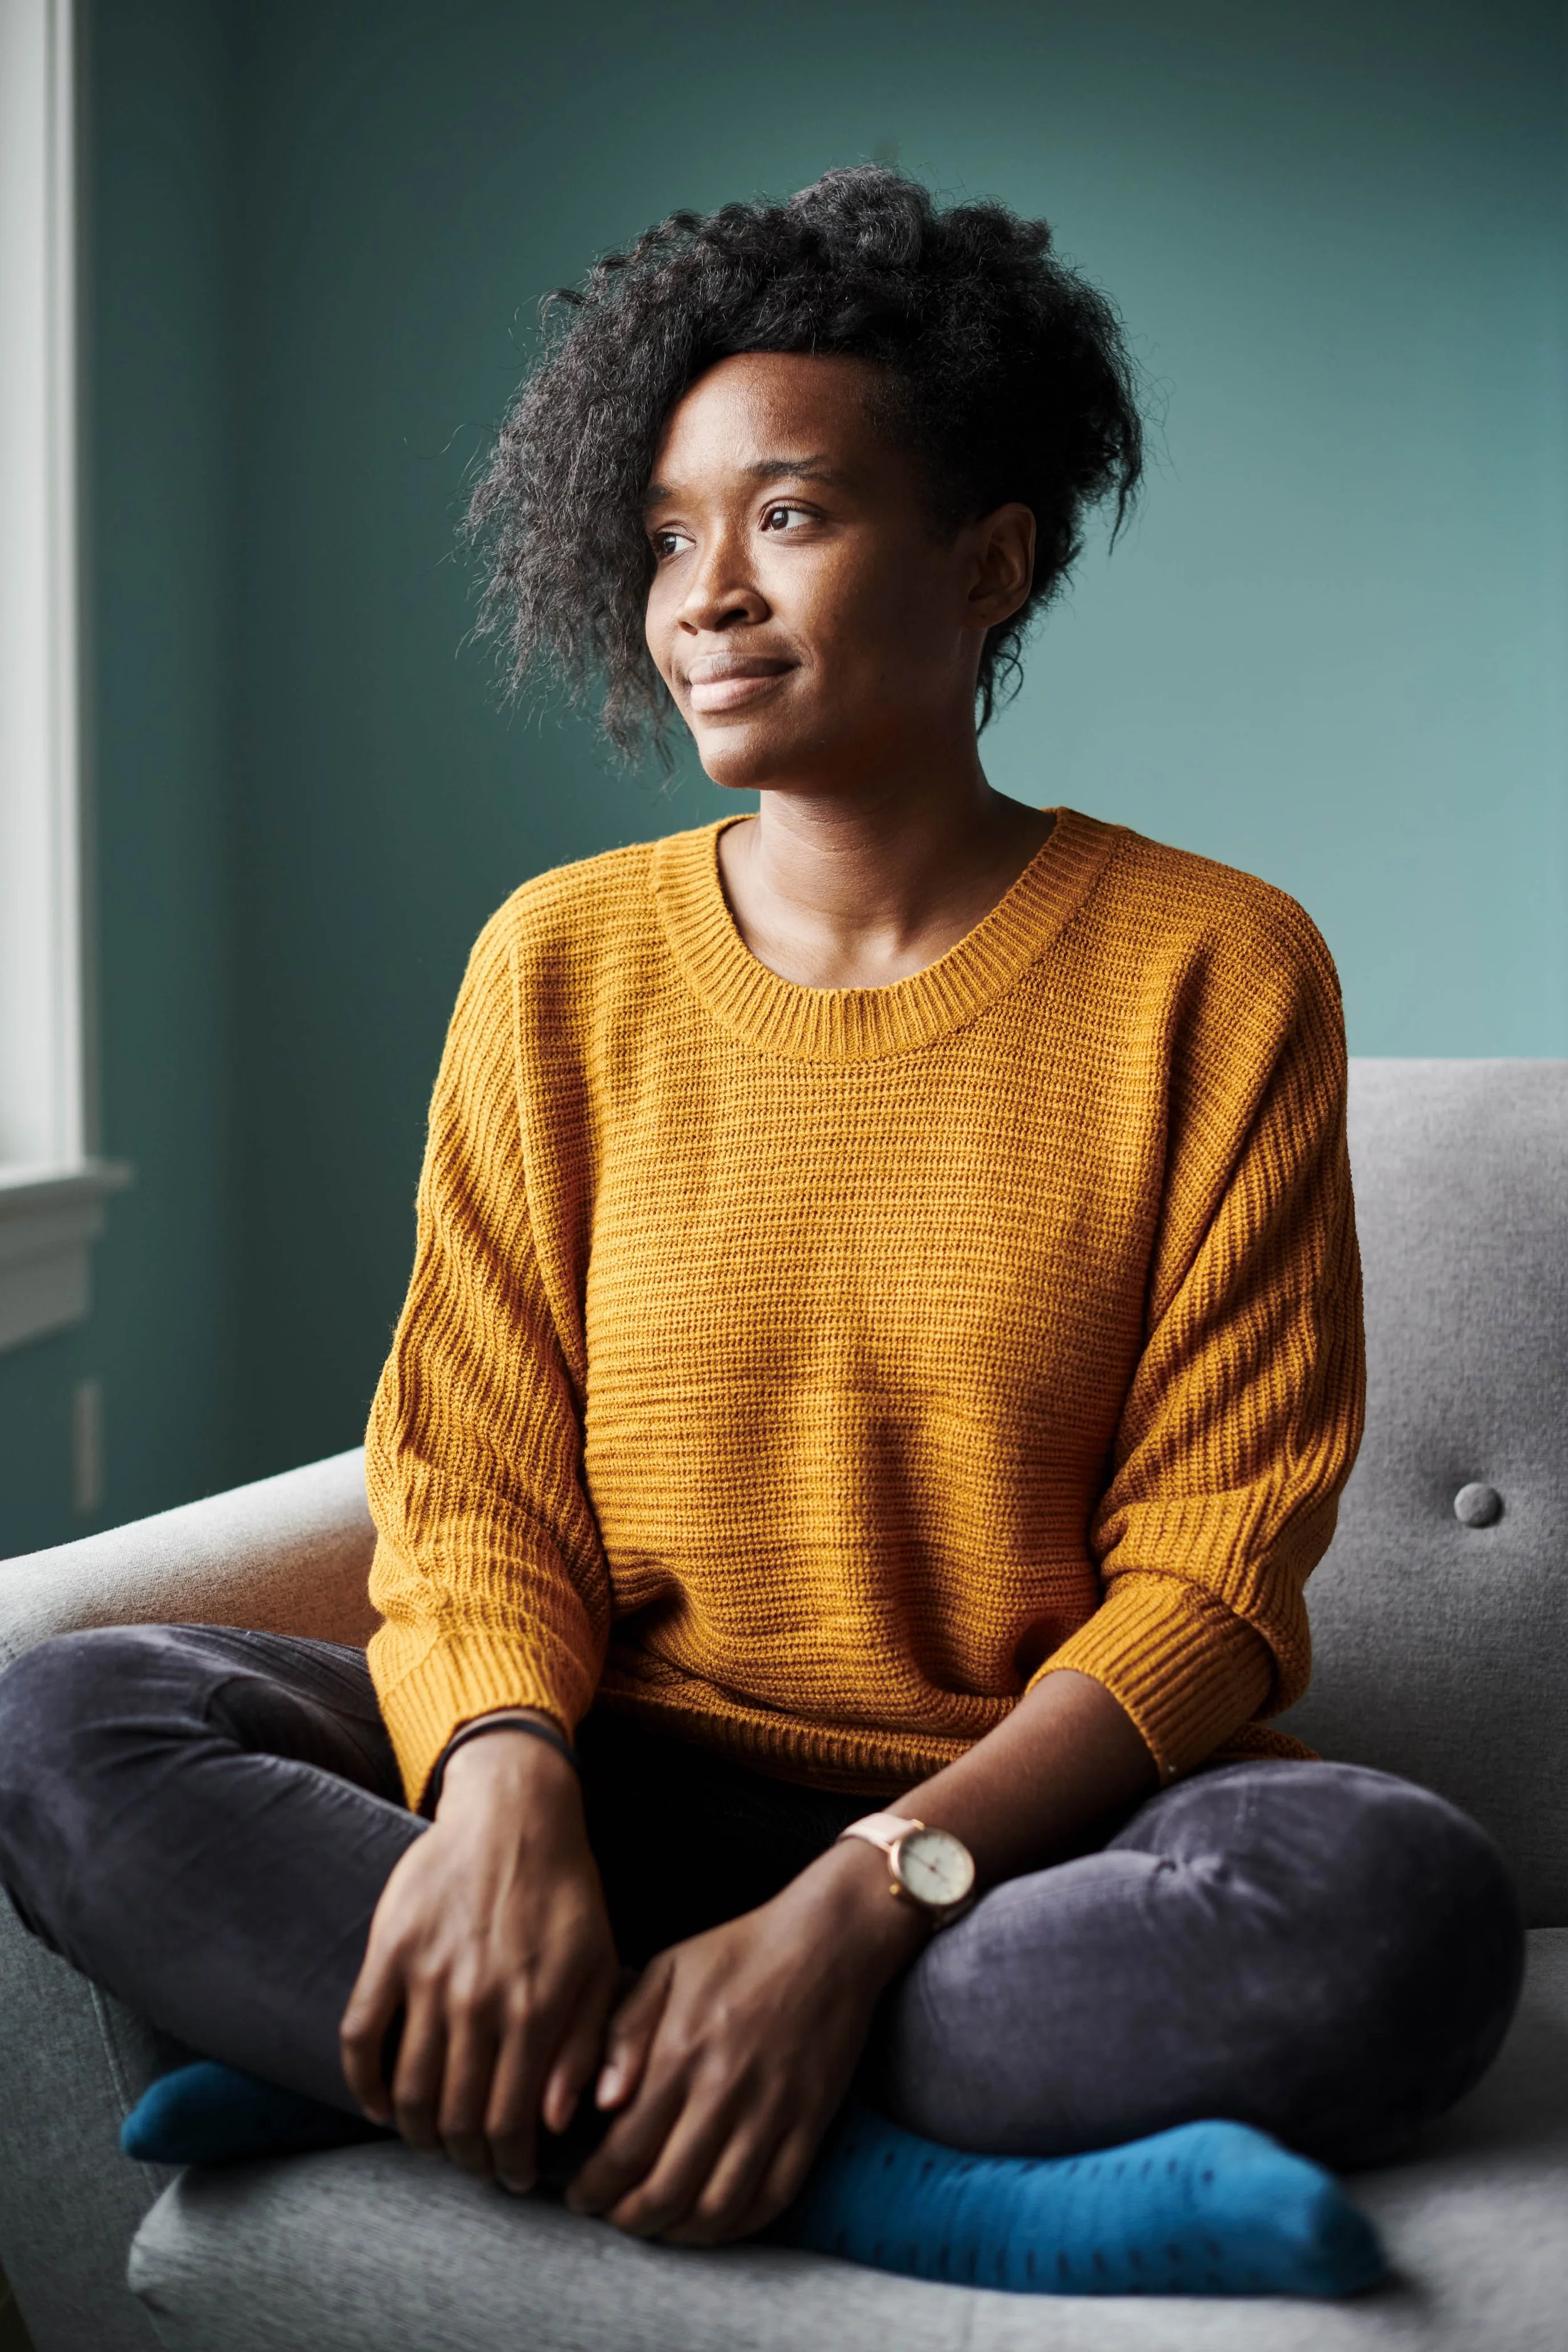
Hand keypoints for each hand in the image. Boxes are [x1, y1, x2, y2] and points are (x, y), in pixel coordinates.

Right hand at [339, 1725, 618, 2192]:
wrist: (516, 1811)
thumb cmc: (567, 1891)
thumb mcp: (600, 1963)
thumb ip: (587, 2046)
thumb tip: (563, 2121)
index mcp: (537, 2007)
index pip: (510, 2120)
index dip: (509, 2162)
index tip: (512, 2175)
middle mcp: (479, 1999)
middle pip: (456, 2116)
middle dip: (465, 2157)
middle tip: (473, 2164)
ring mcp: (429, 1975)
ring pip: (409, 2088)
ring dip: (418, 2131)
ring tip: (433, 2142)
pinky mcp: (390, 1950)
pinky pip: (361, 2035)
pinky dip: (364, 2085)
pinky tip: (380, 2107)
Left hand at [566, 1838, 925, 2244]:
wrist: (828, 1939)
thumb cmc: (739, 1950)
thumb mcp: (666, 1968)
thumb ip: (624, 2033)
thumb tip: (600, 2102)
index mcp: (680, 2053)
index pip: (624, 2150)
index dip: (594, 2188)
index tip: (579, 2196)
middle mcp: (724, 2092)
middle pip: (666, 2192)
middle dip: (629, 2219)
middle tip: (613, 2217)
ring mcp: (772, 2112)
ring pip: (717, 2208)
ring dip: (679, 2232)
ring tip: (658, 2225)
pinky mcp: (811, 2123)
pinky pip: (773, 2198)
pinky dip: (738, 2226)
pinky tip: (713, 2221)